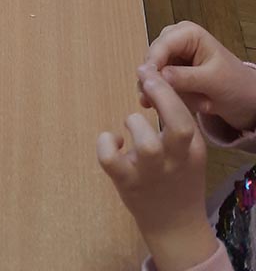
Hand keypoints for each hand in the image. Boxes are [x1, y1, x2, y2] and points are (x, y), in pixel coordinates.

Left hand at [97, 70, 217, 270]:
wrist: (174, 226)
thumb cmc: (178, 179)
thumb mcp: (189, 152)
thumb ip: (178, 121)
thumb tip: (158, 80)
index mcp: (191, 151)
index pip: (186, 116)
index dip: (166, 90)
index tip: (150, 72)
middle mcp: (174, 162)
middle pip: (177, 127)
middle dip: (161, 95)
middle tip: (145, 77)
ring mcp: (150, 175)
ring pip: (146, 144)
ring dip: (134, 123)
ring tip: (129, 126)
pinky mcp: (126, 183)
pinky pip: (111, 160)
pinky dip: (106, 144)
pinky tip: (113, 141)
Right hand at [142, 20, 255, 132]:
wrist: (247, 103)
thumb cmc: (236, 86)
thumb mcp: (213, 82)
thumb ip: (185, 78)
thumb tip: (157, 75)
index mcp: (188, 33)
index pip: (161, 45)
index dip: (152, 64)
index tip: (146, 85)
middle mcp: (176, 41)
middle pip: (153, 58)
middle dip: (156, 79)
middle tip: (154, 100)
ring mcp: (172, 56)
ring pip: (152, 72)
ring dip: (160, 90)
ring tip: (169, 105)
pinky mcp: (171, 72)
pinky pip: (158, 83)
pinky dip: (161, 95)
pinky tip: (160, 106)